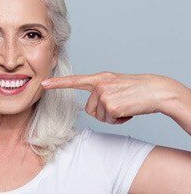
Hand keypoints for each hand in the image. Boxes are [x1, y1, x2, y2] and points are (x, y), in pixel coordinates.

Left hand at [41, 71, 179, 123]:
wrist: (156, 90)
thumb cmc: (137, 89)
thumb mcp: (116, 84)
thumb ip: (101, 90)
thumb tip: (91, 106)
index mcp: (100, 78)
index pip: (75, 80)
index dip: (58, 84)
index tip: (43, 84)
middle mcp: (99, 84)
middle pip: (89, 109)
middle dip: (103, 112)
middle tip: (119, 105)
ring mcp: (104, 94)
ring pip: (99, 116)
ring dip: (112, 116)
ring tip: (125, 106)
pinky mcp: (110, 105)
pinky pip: (109, 120)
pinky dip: (120, 120)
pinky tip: (128, 110)